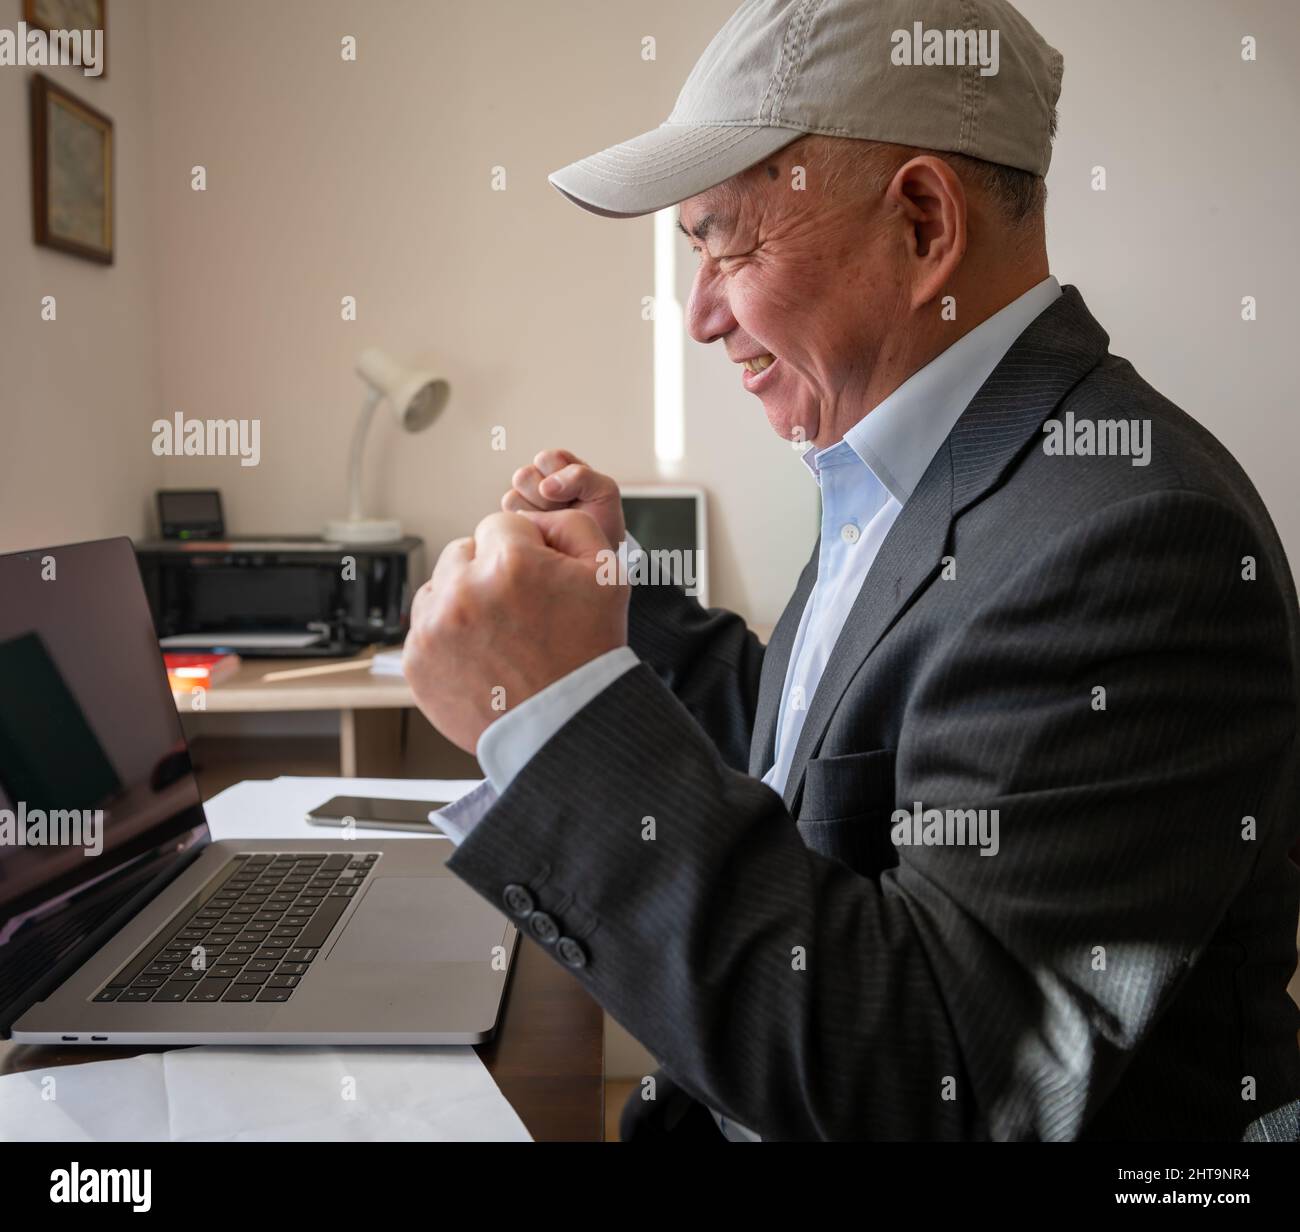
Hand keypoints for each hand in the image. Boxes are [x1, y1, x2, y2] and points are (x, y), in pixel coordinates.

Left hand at [403, 509, 627, 753]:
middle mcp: (464, 590)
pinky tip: (479, 655)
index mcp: (510, 563)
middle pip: (463, 552)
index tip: (534, 580)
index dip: (522, 549)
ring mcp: (434, 628)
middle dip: (487, 571)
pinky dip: (447, 636)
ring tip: (497, 634)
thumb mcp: (606, 576)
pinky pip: (425, 627)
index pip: (499, 524)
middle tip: (517, 610)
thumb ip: (572, 525)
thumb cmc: (588, 655)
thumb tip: (535, 516)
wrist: (565, 726)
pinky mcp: (417, 660)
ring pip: (439, 587)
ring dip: (462, 600)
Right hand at [502, 448, 625, 547]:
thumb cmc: (602, 520)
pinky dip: (529, 526)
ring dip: (536, 512)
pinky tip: (545, 532)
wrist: (596, 556)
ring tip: (555, 522)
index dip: (560, 476)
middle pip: (524, 476)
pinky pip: (509, 519)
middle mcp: (537, 482)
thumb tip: (545, 486)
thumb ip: (581, 476)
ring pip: (512, 497)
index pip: (545, 459)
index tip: (577, 493)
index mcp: (558, 467)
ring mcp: (522, 503)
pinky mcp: (514, 524)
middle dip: (546, 496)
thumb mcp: (605, 491)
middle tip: (564, 510)